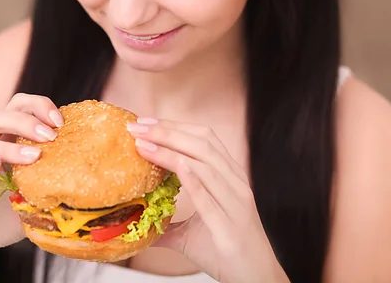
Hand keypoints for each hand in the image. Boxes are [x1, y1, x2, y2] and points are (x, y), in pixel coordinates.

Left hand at [127, 118, 289, 282]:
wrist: (256, 280)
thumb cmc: (225, 251)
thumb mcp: (191, 232)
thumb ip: (165, 222)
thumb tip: (134, 221)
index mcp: (229, 178)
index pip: (203, 139)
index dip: (174, 126)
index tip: (145, 123)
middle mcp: (235, 184)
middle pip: (202, 144)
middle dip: (167, 132)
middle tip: (137, 127)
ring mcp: (235, 203)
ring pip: (205, 165)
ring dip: (170, 150)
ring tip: (143, 144)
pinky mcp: (230, 226)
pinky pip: (211, 197)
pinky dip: (193, 180)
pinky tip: (175, 166)